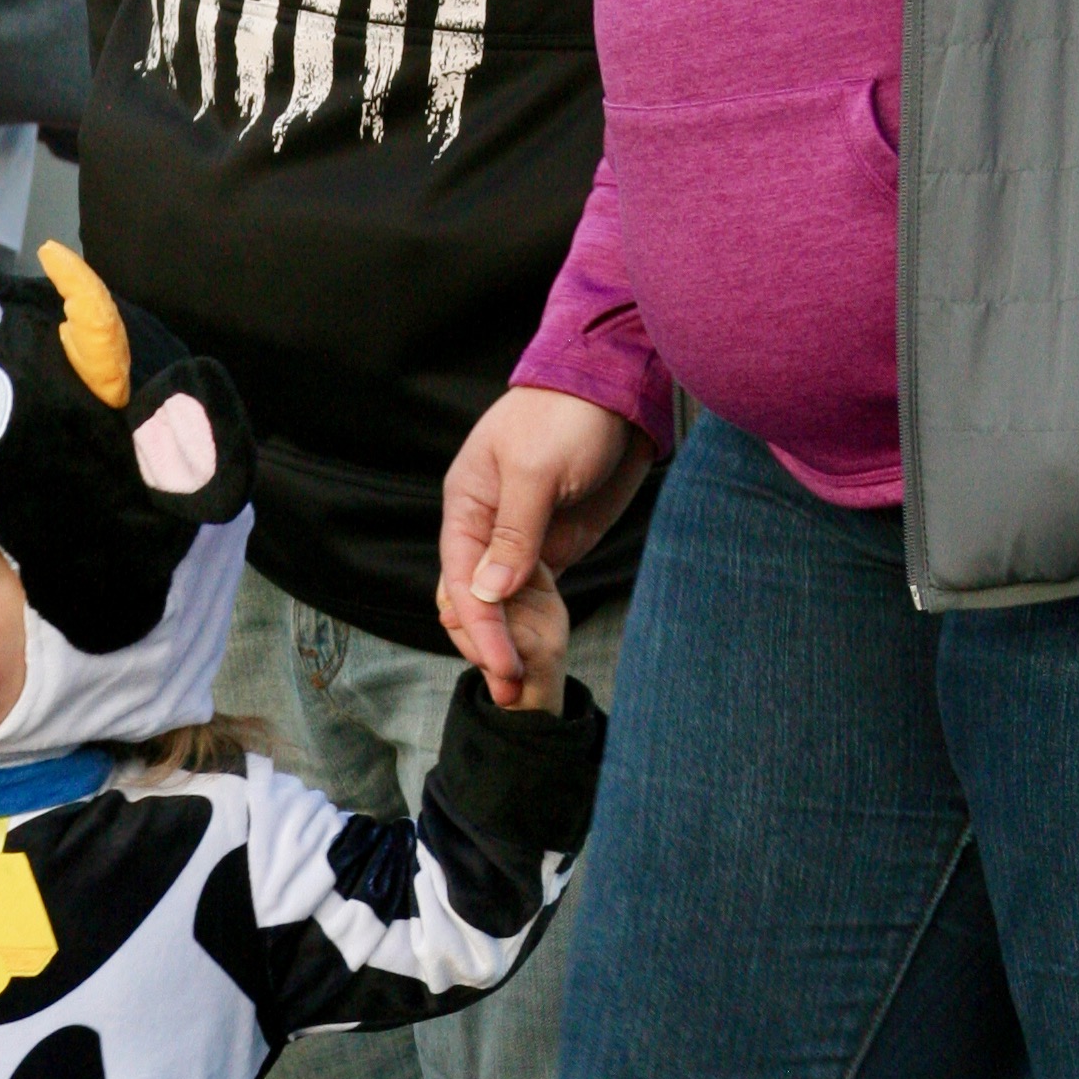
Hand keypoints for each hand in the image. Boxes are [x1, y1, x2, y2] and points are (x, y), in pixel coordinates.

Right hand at [439, 386, 650, 705]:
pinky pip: (530, 595)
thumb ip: (514, 533)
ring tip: (517, 688)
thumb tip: (490, 594)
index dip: (479, 627)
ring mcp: (518, 540)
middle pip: (473, 600)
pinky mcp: (550, 547)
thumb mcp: (537, 472)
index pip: (461, 579)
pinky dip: (528, 626)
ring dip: (506, 645)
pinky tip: (533, 656)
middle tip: (510, 691)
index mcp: (466, 505)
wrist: (617, 388)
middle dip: (487, 646)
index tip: (500, 665)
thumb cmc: (567, 414)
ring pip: (500, 604)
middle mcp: (484, 528)